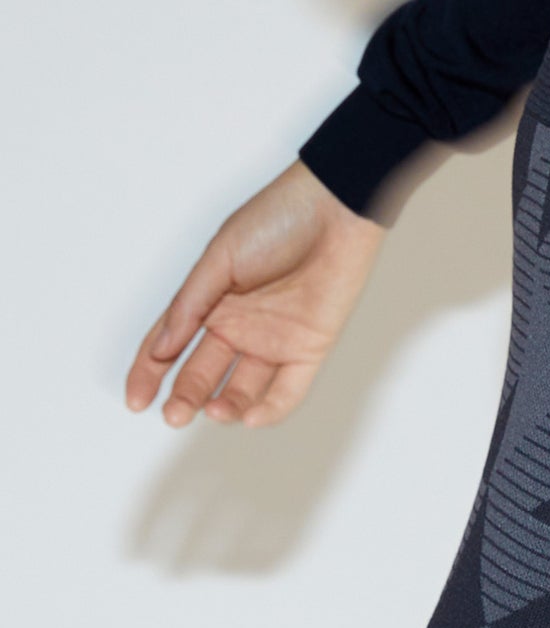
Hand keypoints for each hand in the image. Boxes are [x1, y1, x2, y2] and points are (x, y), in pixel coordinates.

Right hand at [124, 163, 385, 429]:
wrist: (335, 210)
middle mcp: (239, 326)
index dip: (149, 373)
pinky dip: (270, 408)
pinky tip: (248, 417)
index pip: (170, 345)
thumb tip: (161, 348)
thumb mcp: (220, 259)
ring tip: (212, 411)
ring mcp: (274, 340)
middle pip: (204, 372)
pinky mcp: (309, 348)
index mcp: (210, 302)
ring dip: (225, 405)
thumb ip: (191, 305)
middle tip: (174, 415)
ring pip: (244, 388)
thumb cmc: (277, 220)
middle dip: (185, 396)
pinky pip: (288, 390)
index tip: (135, 401)